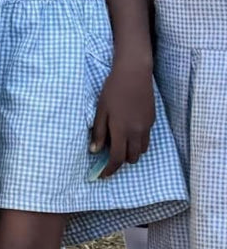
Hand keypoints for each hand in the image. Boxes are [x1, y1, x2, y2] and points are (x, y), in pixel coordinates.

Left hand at [90, 62, 154, 176]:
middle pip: (131, 158)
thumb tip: (95, 151)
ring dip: (131, 153)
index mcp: (121, 130)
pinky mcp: (152, 121)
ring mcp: (146, 127)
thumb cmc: (113, 90)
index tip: (102, 174)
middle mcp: (136, 132)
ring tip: (119, 144)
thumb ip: (98, 132)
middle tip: (109, 157)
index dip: (109, 169)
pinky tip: (128, 133)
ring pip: (141, 151)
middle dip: (120, 161)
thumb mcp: (100, 110)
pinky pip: (146, 139)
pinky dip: (137, 142)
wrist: (134, 74)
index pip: (117, 158)